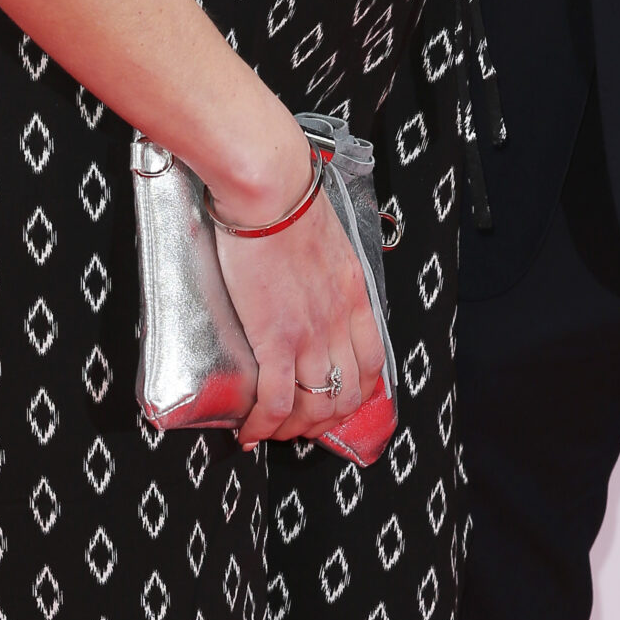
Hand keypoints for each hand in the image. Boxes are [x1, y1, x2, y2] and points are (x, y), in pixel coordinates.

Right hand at [215, 168, 386, 448]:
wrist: (272, 189)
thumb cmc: (289, 199)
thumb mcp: (326, 238)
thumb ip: (324, 266)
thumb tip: (305, 273)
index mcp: (354, 296)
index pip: (371, 362)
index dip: (355, 391)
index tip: (335, 399)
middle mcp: (339, 321)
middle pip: (347, 393)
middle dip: (325, 419)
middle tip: (300, 422)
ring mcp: (311, 334)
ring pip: (315, 406)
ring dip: (294, 429)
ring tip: (272, 430)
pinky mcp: (276, 339)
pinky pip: (276, 401)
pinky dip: (264, 425)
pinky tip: (249, 431)